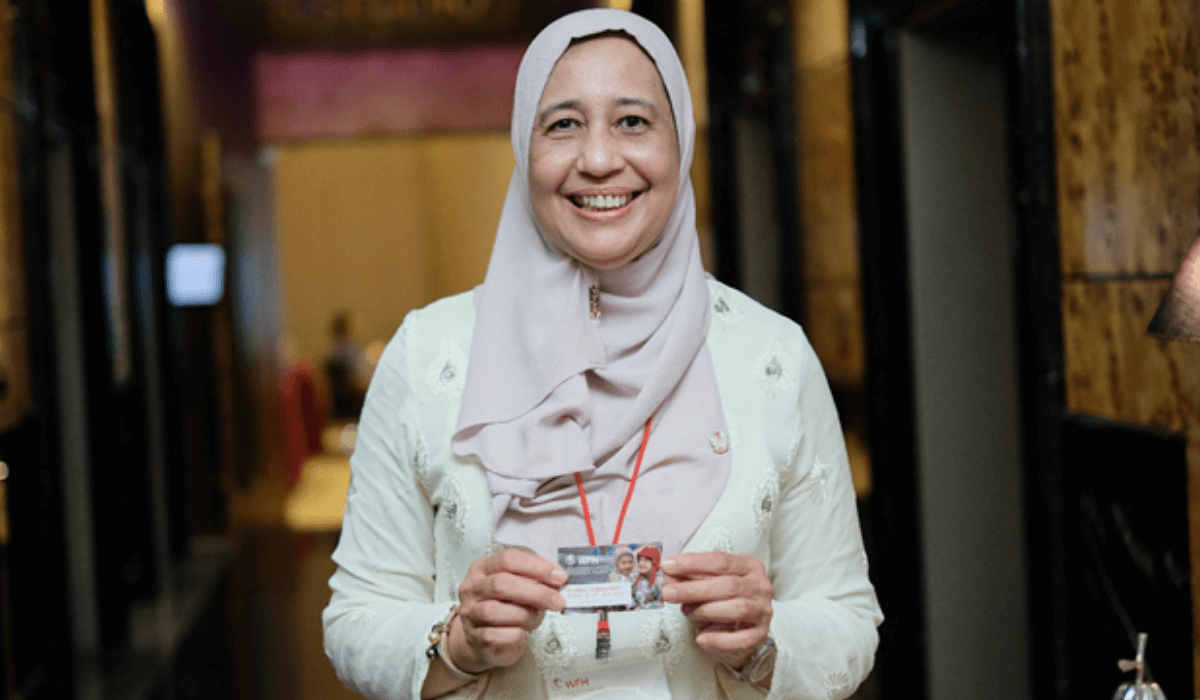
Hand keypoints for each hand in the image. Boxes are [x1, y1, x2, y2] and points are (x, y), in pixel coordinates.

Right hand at [447, 548, 567, 671]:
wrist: (487, 639)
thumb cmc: (506, 607)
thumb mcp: (520, 586)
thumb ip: (535, 581)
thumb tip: (559, 582)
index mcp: (483, 568)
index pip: (508, 559)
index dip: (537, 567)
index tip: (560, 577)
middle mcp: (472, 588)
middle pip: (501, 584)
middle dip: (536, 593)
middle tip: (558, 601)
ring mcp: (469, 613)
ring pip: (495, 611)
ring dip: (525, 615)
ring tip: (537, 617)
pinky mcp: (474, 637)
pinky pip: (495, 636)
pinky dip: (515, 634)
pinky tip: (523, 633)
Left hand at [660, 552, 773, 667]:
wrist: (745, 617)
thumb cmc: (726, 593)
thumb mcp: (710, 578)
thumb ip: (691, 576)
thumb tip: (668, 575)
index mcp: (749, 565)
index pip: (721, 561)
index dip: (693, 563)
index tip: (669, 566)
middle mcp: (760, 586)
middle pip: (728, 586)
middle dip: (694, 589)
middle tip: (669, 592)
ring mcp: (763, 610)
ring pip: (737, 609)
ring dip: (706, 611)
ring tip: (686, 611)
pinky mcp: (761, 633)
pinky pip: (742, 639)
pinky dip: (720, 640)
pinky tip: (702, 638)